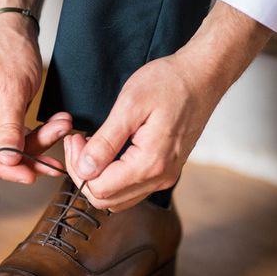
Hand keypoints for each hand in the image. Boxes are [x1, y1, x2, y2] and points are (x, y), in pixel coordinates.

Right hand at [0, 14, 71, 182]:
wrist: (10, 30)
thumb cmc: (8, 49)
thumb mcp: (13, 88)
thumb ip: (9, 128)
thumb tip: (9, 162)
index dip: (4, 169)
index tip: (30, 175)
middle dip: (26, 156)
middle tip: (55, 158)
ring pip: (3, 149)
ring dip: (35, 143)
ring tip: (61, 127)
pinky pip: (8, 138)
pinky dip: (31, 136)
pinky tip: (53, 128)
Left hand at [63, 1, 272, 211]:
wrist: (201, 76)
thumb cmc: (167, 83)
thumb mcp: (129, 106)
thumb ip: (105, 142)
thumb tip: (85, 169)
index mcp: (150, 163)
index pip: (99, 188)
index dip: (78, 167)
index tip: (75, 139)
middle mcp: (160, 177)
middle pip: (106, 198)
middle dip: (83, 174)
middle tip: (78, 143)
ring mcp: (165, 176)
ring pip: (117, 198)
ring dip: (96, 177)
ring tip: (89, 146)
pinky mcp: (165, 170)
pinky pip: (131, 188)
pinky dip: (112, 177)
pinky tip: (107, 153)